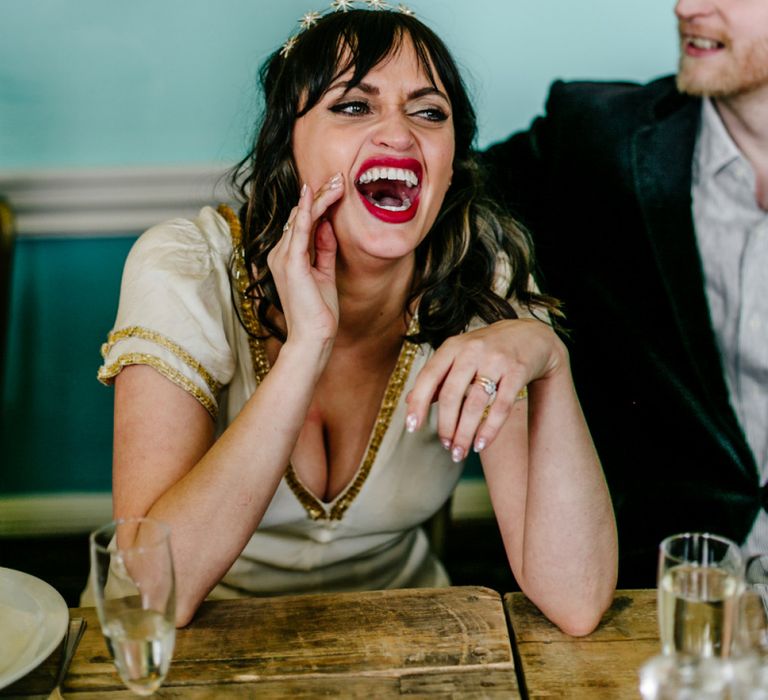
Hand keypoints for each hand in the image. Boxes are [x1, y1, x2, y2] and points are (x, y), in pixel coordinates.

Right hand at [267, 174, 343, 347]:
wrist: (314, 336)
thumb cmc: (319, 311)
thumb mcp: (325, 273)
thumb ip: (324, 249)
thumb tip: (328, 225)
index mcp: (286, 258)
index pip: (301, 223)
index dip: (318, 204)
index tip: (336, 188)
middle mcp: (279, 254)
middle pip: (299, 216)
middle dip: (320, 195)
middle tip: (339, 177)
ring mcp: (282, 258)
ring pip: (300, 218)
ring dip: (319, 198)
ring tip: (338, 182)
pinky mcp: (292, 263)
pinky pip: (299, 230)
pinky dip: (308, 211)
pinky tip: (316, 196)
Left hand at [405, 318, 567, 460]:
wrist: (531, 335)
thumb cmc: (487, 350)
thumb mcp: (459, 355)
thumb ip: (437, 377)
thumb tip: (408, 401)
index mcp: (452, 347)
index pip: (429, 376)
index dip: (418, 402)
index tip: (412, 427)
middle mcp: (472, 350)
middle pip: (452, 394)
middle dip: (445, 425)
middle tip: (445, 446)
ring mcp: (495, 360)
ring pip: (475, 403)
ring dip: (465, 433)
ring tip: (459, 452)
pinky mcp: (517, 371)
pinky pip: (501, 406)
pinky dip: (489, 429)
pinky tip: (480, 444)